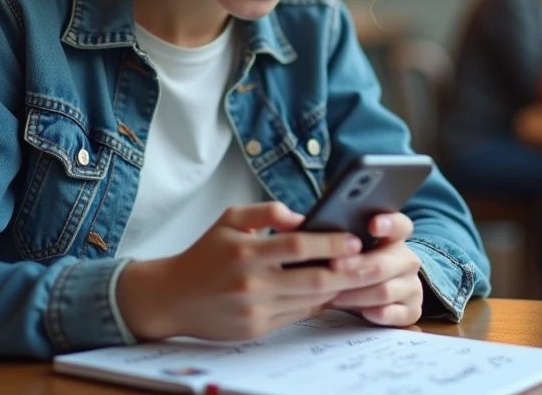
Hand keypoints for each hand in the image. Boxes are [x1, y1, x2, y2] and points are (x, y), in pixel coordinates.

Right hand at [116, 202, 381, 341]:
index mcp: (246, 252)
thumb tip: (301, 216)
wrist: (171, 297)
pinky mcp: (256, 329)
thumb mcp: (229, 220)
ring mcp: (255, 310)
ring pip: (310, 300)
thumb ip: (266, 211)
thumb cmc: (204, 253)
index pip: (300, 246)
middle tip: (370, 262)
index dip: (332, 242)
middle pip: (314, 279)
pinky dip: (316, 303)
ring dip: (336, 288)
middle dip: (348, 271)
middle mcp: (252, 283)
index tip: (355, 240)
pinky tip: (329, 290)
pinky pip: (297, 316)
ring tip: (356, 274)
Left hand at [327, 213, 422, 326]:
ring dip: (357, 295)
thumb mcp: (354, 251)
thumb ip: (345, 242)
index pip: (400, 225)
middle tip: (332, 267)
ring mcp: (412, 286)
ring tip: (334, 295)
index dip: (388, 224)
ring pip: (385, 291)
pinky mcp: (413, 310)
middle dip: (355, 267)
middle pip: (382, 264)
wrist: (376, 295)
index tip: (372, 225)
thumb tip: (322, 237)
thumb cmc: (358, 267)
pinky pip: (397, 314)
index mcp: (396, 239)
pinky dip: (379, 314)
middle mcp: (408, 260)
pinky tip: (364, 312)